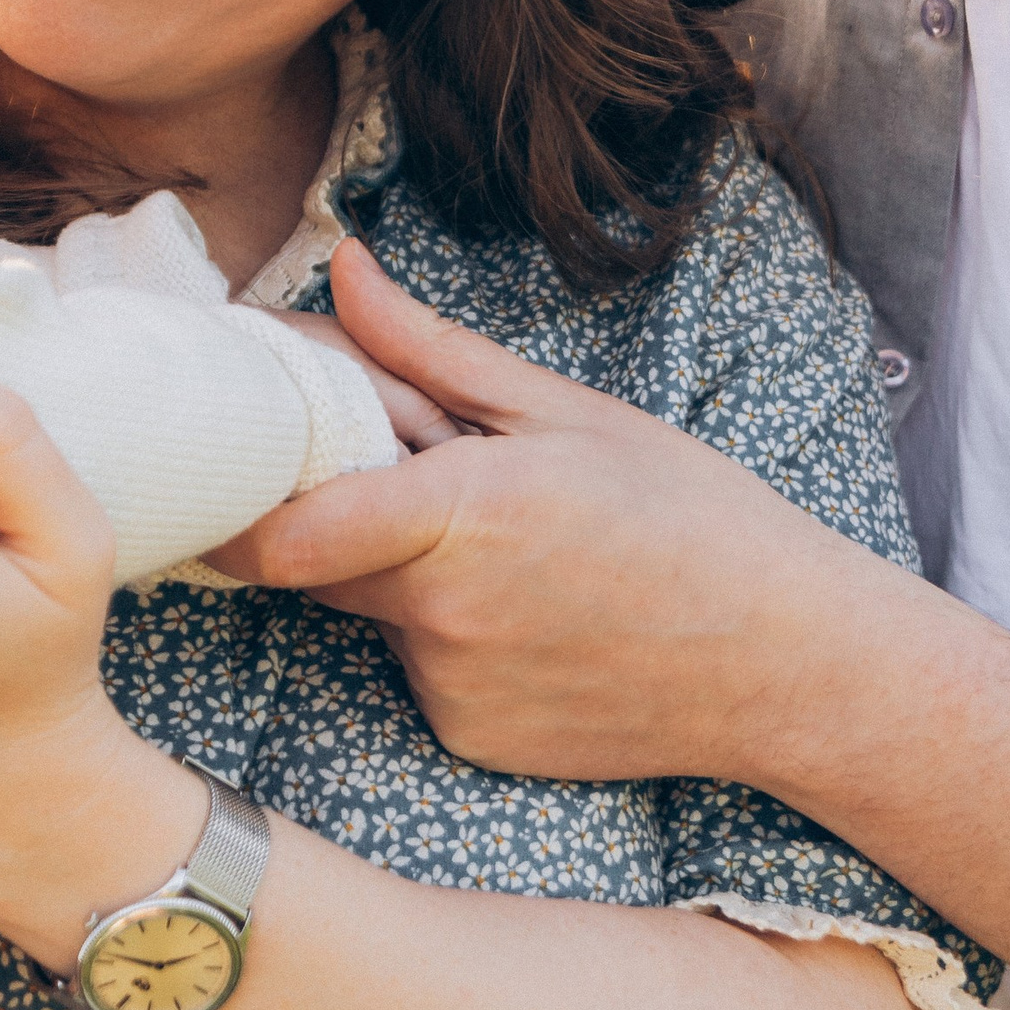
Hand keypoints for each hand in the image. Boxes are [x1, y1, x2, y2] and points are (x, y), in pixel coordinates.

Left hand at [217, 239, 863, 780]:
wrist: (787, 663)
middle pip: (312, 561)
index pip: (284, 532)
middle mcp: (441, 614)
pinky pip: (418, 670)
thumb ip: (431, 353)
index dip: (234, 508)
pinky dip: (448, 637)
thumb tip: (344, 272)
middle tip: (393, 471)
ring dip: (399, 574)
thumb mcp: (568, 413)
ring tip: (509, 552)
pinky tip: (534, 619)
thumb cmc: (695, 520)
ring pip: (371, 614)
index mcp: (462, 512)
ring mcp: (451, 688)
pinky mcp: (467, 737)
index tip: (222, 469)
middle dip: (328, 513)